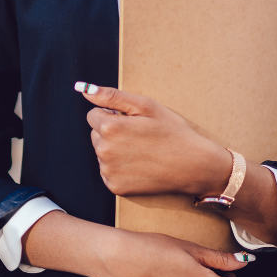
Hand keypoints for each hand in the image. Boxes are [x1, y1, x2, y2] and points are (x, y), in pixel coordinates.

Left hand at [76, 83, 230, 196]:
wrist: (192, 165)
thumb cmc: (171, 131)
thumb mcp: (145, 106)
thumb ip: (111, 96)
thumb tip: (84, 89)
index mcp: (110, 128)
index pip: (94, 115)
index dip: (113, 115)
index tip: (132, 121)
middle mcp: (104, 151)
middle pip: (96, 135)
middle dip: (111, 132)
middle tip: (139, 135)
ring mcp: (109, 172)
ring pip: (102, 153)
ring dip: (115, 150)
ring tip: (142, 150)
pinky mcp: (115, 187)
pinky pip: (108, 171)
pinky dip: (119, 167)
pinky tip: (139, 165)